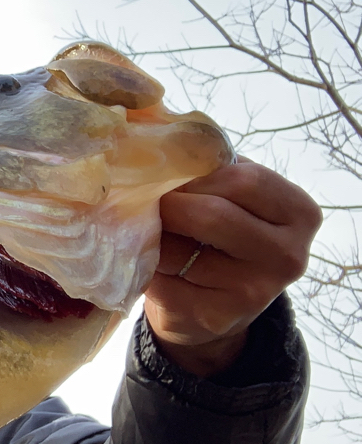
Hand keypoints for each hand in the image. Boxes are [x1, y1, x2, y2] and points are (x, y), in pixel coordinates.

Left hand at [146, 159, 320, 376]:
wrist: (212, 307)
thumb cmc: (219, 236)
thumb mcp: (233, 197)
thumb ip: (212, 166)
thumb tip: (156, 126)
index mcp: (299, 213)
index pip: (244, 178)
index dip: (196, 174)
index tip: (171, 177)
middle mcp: (287, 255)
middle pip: (212, 214)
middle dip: (169, 204)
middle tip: (148, 203)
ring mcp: (254, 291)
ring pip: (180, 250)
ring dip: (152, 237)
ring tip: (149, 232)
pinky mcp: (215, 316)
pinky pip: (163, 280)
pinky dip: (145, 267)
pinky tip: (148, 264)